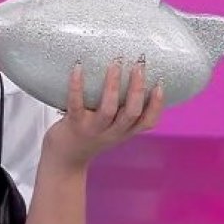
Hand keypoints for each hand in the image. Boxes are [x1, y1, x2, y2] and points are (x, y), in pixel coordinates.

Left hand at [44, 59, 163, 169]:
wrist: (64, 159)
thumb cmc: (87, 137)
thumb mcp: (110, 129)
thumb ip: (120, 112)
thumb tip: (130, 77)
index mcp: (123, 132)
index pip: (147, 123)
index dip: (156, 105)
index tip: (160, 84)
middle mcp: (111, 132)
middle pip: (131, 113)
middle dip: (137, 89)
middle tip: (139, 66)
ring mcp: (92, 129)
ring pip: (108, 109)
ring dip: (112, 86)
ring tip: (115, 64)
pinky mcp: (73, 124)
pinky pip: (76, 103)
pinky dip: (77, 85)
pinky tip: (78, 68)